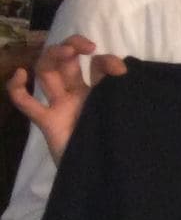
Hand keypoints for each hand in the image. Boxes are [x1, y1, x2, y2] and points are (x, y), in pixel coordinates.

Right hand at [6, 35, 125, 163]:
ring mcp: (60, 107)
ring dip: (51, 57)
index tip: (120, 70)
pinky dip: (16, 89)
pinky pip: (26, 104)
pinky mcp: (47, 122)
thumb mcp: (124, 113)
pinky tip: (21, 75)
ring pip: (45, 74)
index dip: (105, 60)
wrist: (104, 173)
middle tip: (85, 47)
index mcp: (97, 91)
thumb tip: (122, 68)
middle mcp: (77, 95)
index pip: (96, 66)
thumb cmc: (116, 144)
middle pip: (65, 62)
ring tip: (65, 52)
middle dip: (71, 46)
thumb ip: (123, 91)